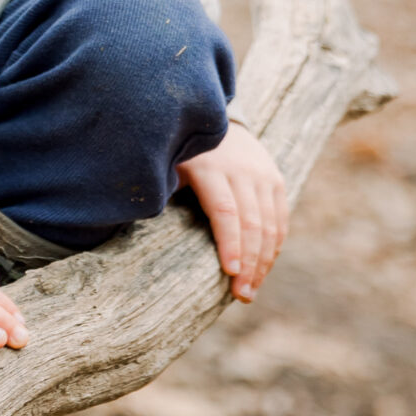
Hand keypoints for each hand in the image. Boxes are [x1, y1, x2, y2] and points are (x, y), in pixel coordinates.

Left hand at [177, 122, 286, 300]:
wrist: (216, 118)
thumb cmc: (181, 151)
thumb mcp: (167, 163)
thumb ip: (160, 189)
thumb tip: (134, 219)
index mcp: (210, 168)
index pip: (225, 211)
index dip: (230, 243)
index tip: (230, 273)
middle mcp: (242, 171)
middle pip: (252, 224)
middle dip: (249, 264)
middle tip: (242, 296)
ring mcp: (263, 175)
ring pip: (270, 225)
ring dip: (263, 262)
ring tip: (250, 291)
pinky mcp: (276, 180)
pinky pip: (280, 219)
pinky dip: (273, 247)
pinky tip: (263, 269)